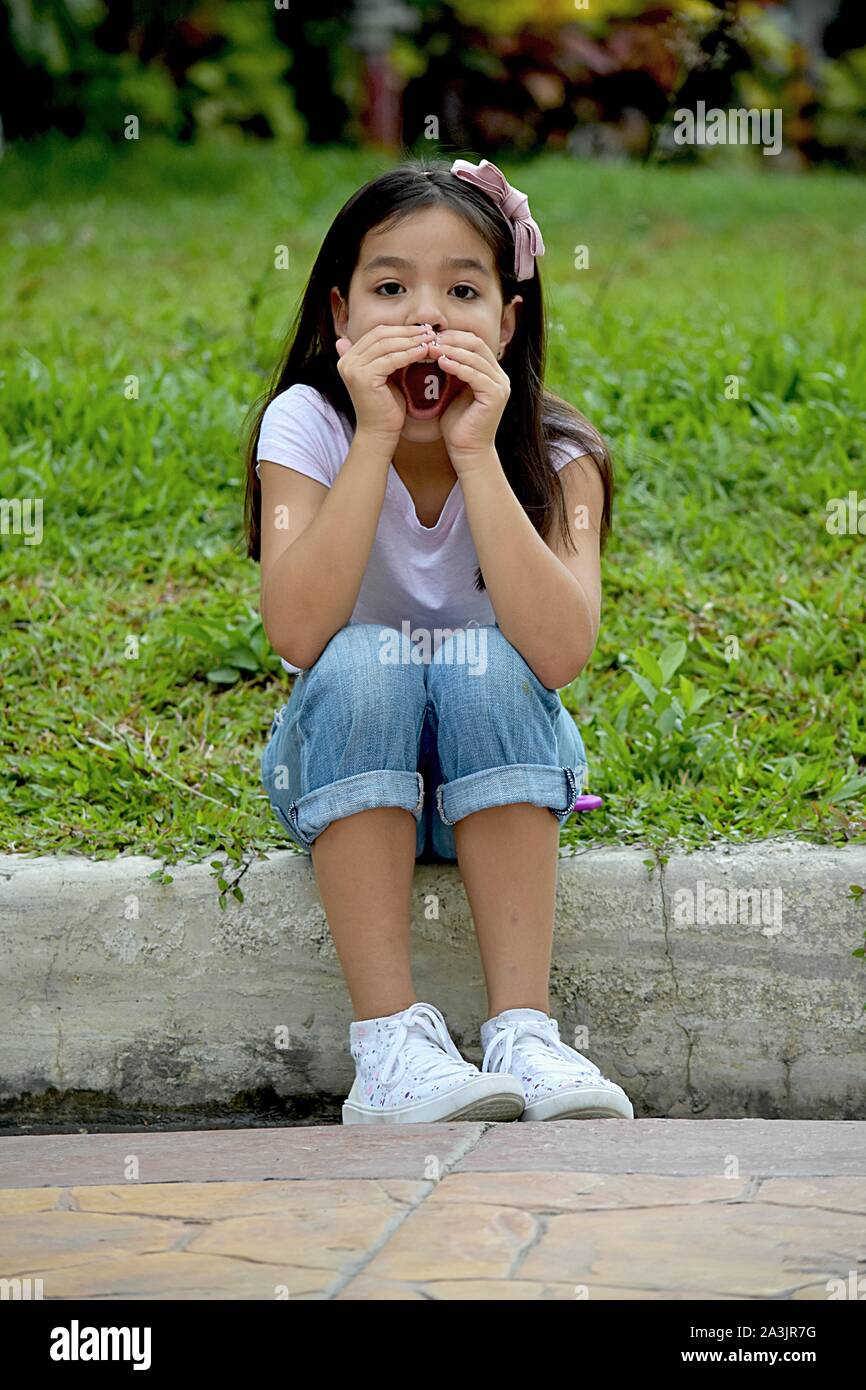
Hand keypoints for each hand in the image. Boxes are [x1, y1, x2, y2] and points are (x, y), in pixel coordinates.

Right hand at [335, 324, 435, 446]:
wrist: (380, 432)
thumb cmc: (386, 405)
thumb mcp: (387, 374)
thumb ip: (389, 354)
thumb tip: (401, 335)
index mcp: (349, 357)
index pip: (377, 333)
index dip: (401, 329)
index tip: (422, 329)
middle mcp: (346, 360)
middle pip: (381, 335)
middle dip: (407, 332)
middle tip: (430, 331)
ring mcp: (353, 368)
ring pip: (387, 345)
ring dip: (411, 341)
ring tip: (430, 340)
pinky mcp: (363, 377)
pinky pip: (391, 359)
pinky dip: (409, 354)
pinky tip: (424, 352)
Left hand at [428, 330, 510, 470]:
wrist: (467, 451)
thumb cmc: (458, 425)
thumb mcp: (453, 391)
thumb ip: (452, 370)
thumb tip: (435, 348)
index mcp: (492, 373)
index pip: (474, 342)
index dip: (453, 336)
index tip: (430, 336)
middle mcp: (500, 376)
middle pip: (477, 344)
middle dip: (451, 339)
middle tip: (429, 338)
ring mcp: (500, 385)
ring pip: (475, 357)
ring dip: (451, 350)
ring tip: (431, 348)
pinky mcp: (495, 395)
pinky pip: (475, 374)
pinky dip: (457, 366)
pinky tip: (441, 362)